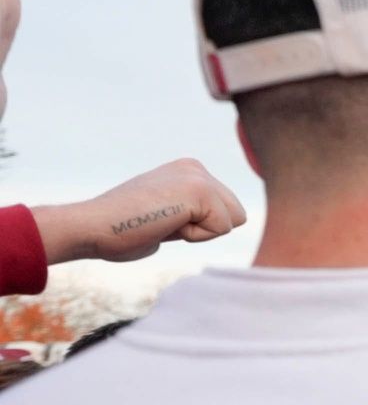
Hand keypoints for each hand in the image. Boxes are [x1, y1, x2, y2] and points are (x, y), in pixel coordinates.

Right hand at [33, 158, 247, 264]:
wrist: (93, 227)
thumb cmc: (123, 230)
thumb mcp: (167, 214)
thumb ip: (193, 212)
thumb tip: (224, 221)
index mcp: (189, 171)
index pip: (227, 212)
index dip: (199, 229)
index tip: (162, 222)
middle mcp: (195, 167)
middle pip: (238, 215)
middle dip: (206, 230)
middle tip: (164, 224)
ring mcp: (198, 176)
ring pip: (232, 221)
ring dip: (200, 233)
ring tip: (163, 223)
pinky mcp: (199, 190)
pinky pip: (220, 229)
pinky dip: (194, 237)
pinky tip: (163, 224)